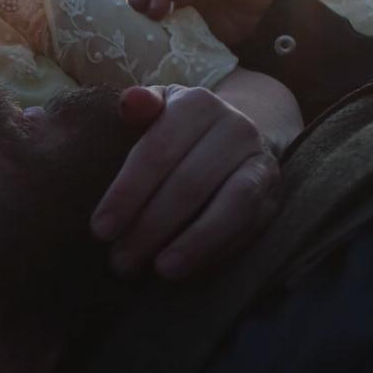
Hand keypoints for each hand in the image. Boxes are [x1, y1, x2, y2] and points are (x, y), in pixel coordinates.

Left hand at [90, 85, 281, 279]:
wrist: (235, 136)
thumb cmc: (177, 129)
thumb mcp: (157, 110)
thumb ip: (140, 108)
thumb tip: (130, 102)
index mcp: (197, 104)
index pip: (156, 152)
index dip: (127, 193)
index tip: (100, 230)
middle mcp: (235, 128)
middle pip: (188, 184)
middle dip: (150, 228)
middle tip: (120, 261)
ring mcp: (260, 162)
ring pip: (228, 207)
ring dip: (192, 244)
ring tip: (159, 271)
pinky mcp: (273, 195)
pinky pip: (247, 227)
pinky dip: (216, 250)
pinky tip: (187, 269)